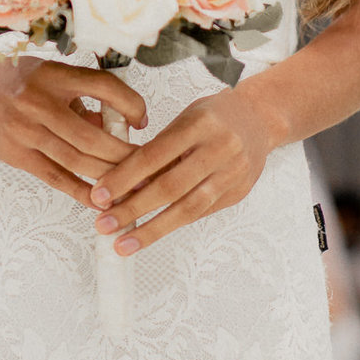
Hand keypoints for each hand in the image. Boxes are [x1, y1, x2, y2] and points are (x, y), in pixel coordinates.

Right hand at [0, 57, 147, 208]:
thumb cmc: (12, 82)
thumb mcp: (48, 76)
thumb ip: (80, 99)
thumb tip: (113, 127)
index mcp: (53, 75)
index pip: (105, 87)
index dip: (131, 105)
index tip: (142, 120)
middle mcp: (40, 102)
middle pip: (94, 136)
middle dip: (126, 154)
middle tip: (148, 165)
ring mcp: (27, 132)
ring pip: (79, 161)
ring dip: (111, 177)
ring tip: (134, 186)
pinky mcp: (18, 156)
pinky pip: (57, 178)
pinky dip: (83, 192)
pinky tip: (102, 201)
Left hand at [89, 88, 273, 250]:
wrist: (260, 118)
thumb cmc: (214, 115)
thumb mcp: (184, 118)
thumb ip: (158, 148)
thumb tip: (120, 181)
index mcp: (199, 123)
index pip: (154, 155)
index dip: (124, 178)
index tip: (99, 195)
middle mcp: (219, 149)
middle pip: (170, 187)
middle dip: (132, 209)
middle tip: (104, 224)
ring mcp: (232, 174)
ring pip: (188, 208)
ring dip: (152, 229)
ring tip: (124, 244)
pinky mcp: (238, 193)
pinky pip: (201, 213)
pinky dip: (173, 224)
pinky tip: (152, 232)